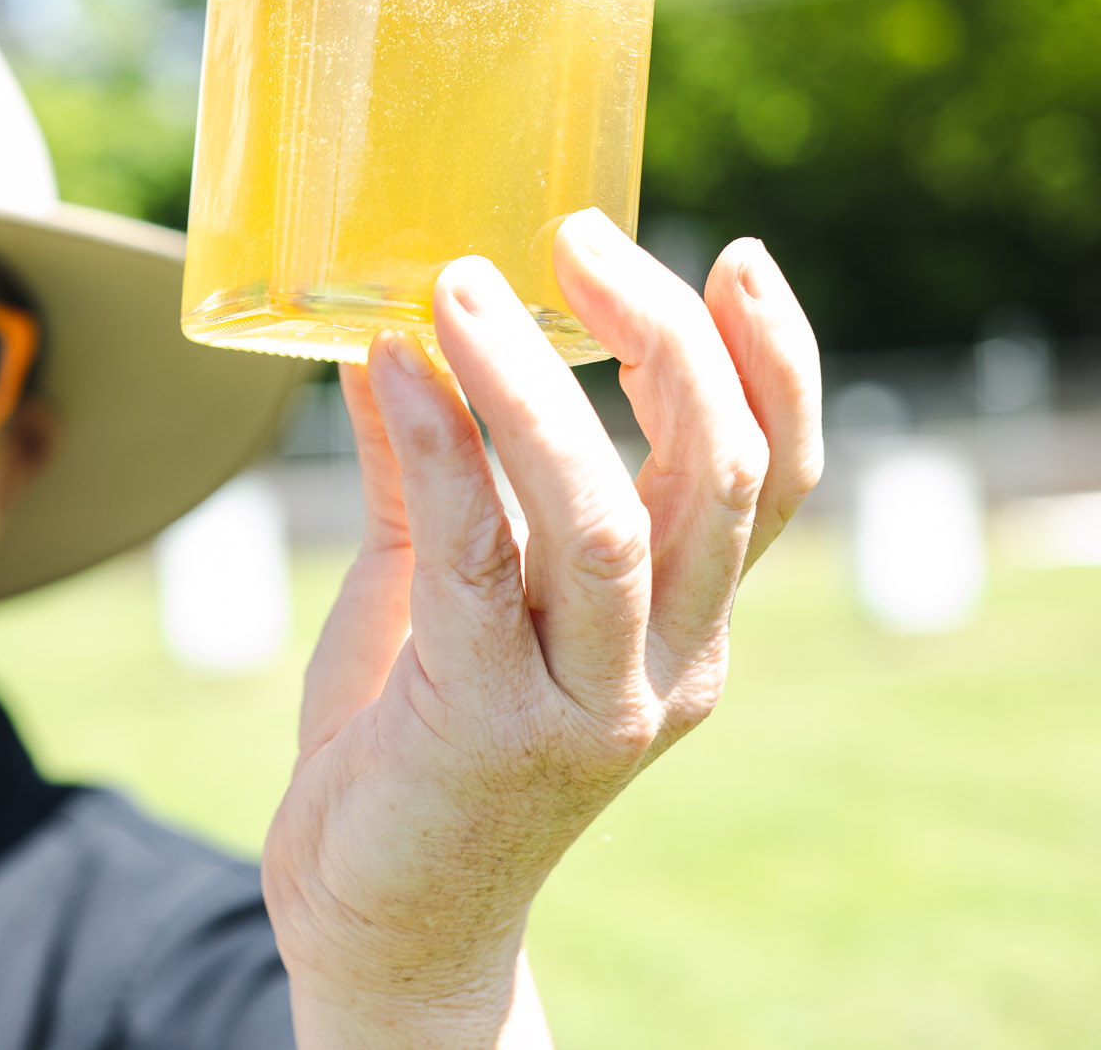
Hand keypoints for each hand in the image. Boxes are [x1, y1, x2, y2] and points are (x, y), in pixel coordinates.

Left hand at [262, 208, 822, 1048]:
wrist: (380, 918)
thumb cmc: (411, 741)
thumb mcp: (435, 588)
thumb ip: (425, 471)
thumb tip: (385, 337)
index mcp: (683, 626)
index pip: (773, 477)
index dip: (774, 361)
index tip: (733, 255)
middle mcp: (665, 665)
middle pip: (719, 476)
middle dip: (665, 336)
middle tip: (576, 236)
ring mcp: (587, 703)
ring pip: (606, 517)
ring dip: (536, 384)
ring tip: (461, 284)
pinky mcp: (487, 725)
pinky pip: (474, 557)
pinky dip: (438, 445)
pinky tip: (393, 365)